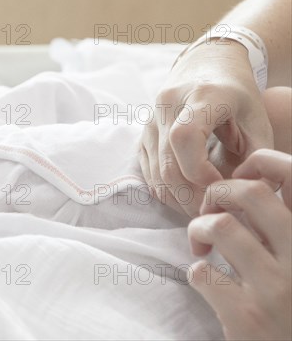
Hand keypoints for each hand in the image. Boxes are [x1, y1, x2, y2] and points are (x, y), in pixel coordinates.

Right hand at [139, 41, 273, 216]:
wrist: (205, 65)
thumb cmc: (237, 94)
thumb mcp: (258, 120)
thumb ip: (256, 156)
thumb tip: (245, 191)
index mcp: (200, 96)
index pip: (185, 138)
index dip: (201, 172)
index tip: (222, 187)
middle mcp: (167, 105)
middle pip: (168, 164)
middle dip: (191, 196)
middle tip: (213, 210)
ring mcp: (149, 120)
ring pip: (154, 172)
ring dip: (178, 198)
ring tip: (201, 207)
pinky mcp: (142, 134)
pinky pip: (148, 171)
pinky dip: (165, 190)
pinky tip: (185, 196)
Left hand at [188, 149, 290, 339]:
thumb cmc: (290, 300)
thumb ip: (282, 226)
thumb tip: (248, 181)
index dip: (260, 163)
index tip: (241, 178)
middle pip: (249, 191)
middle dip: (217, 193)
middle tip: (210, 211)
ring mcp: (276, 287)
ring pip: (220, 226)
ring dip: (198, 230)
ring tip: (202, 246)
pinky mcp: (248, 316)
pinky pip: (202, 272)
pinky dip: (196, 271)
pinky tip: (208, 282)